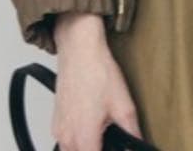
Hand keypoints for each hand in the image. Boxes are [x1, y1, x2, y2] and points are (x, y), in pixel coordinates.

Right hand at [51, 13, 145, 150]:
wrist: (80, 51)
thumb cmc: (97, 73)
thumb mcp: (123, 104)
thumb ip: (132, 132)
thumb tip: (137, 145)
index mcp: (84, 137)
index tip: (117, 146)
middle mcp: (67, 138)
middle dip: (98, 149)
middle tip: (111, 139)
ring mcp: (58, 130)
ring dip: (87, 146)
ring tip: (102, 131)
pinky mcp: (55, 122)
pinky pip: (66, 141)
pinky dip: (78, 139)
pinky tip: (91, 123)